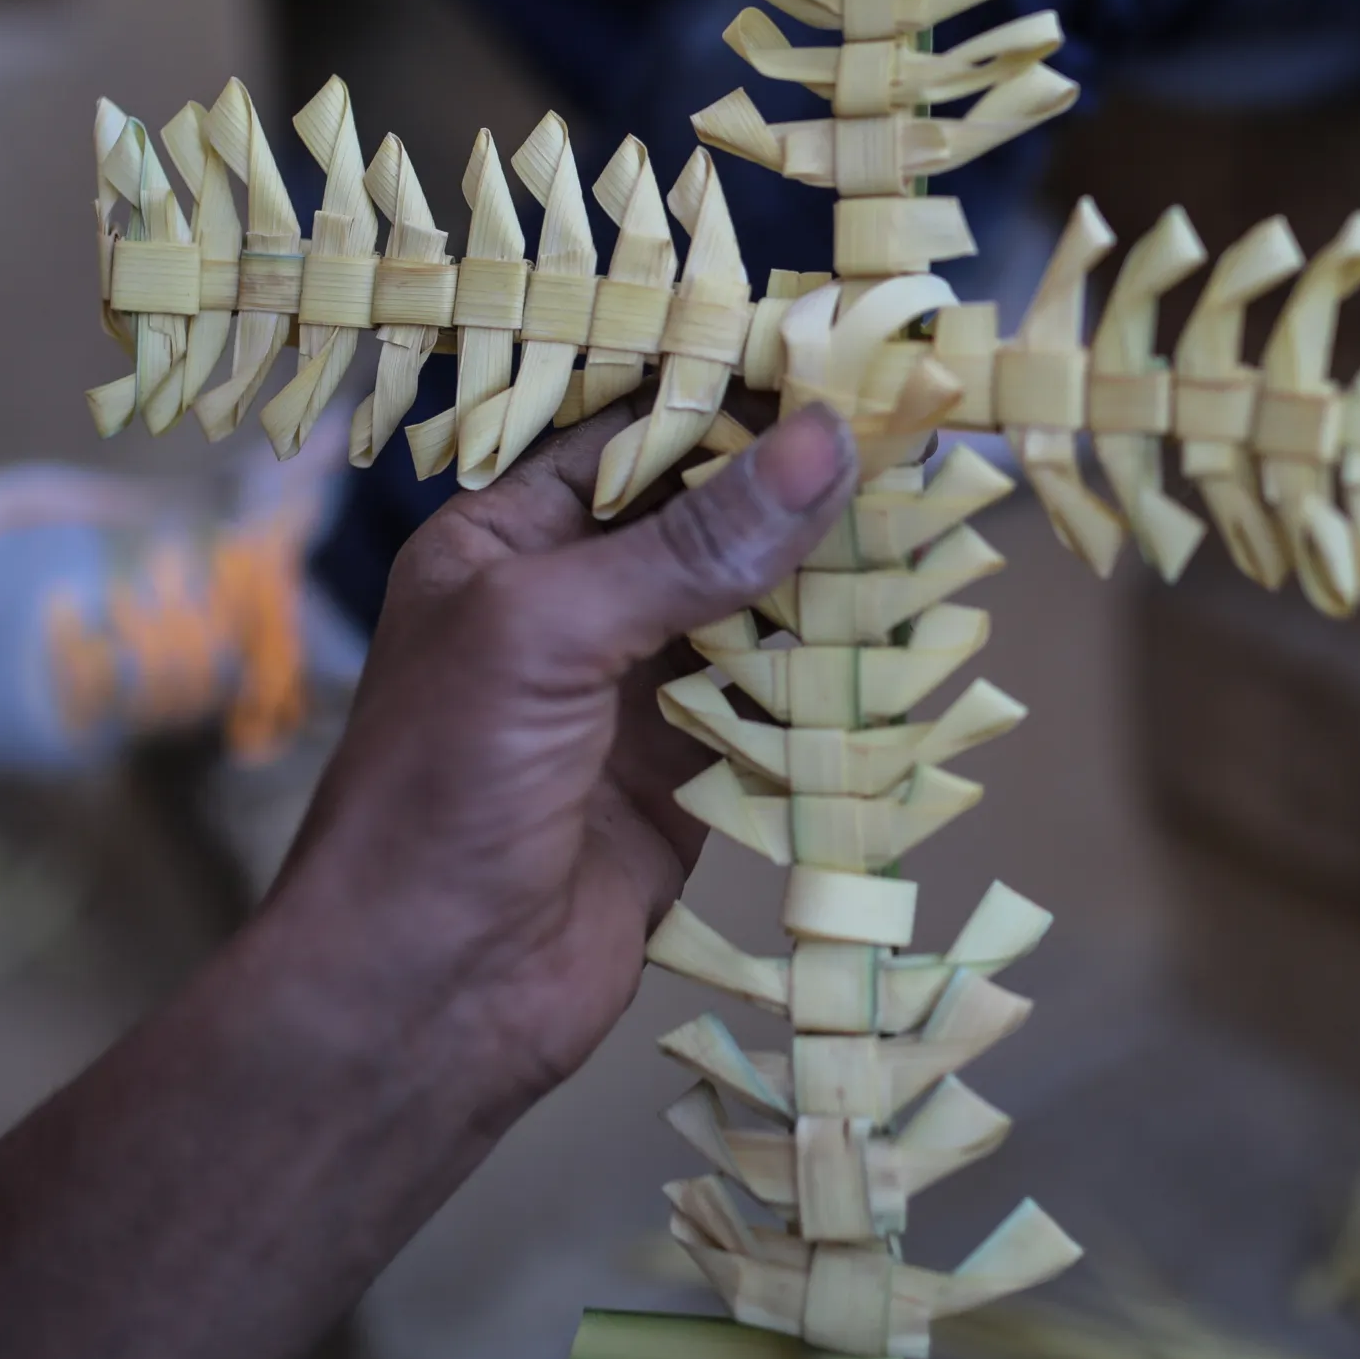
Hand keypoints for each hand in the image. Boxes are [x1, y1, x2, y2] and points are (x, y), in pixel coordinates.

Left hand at [272, 403, 856, 1098]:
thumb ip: (691, 543)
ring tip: (933, 520)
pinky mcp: (692, 777)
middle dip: (798, 485)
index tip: (842, 363)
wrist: (426, 995)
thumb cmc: (444, 790)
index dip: (729, 399)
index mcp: (505, 543)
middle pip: (706, 516)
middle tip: (916, 436)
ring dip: (832, 576)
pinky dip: (836, 675)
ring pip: (754, 607)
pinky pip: (777, 704)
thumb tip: (822, 443)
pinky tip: (908, 633)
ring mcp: (635, 692)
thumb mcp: (551, 631)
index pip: (630, 436)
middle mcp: (572, 604)